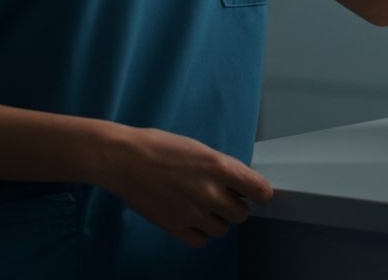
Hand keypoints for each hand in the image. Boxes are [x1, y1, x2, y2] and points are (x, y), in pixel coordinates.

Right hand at [98, 125, 273, 247]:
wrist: (126, 159)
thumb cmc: (160, 147)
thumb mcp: (200, 149)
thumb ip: (223, 168)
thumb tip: (240, 183)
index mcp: (220, 166)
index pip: (260, 190)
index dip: (261, 193)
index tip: (257, 194)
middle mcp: (210, 191)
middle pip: (242, 214)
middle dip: (235, 205)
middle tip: (223, 196)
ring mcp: (193, 212)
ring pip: (223, 229)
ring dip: (217, 219)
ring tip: (202, 204)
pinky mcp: (175, 227)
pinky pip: (201, 240)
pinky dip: (199, 232)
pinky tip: (191, 217)